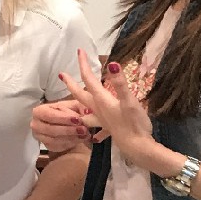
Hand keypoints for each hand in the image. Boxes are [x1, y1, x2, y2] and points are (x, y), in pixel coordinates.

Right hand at [31, 98, 102, 152]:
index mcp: (39, 111)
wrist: (67, 124)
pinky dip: (71, 143)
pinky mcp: (47, 146)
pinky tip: (81, 139)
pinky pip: (58, 147)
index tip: (79, 119)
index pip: (49, 115)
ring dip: (71, 138)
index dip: (64, 118)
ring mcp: (40, 137)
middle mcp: (36, 125)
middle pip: (51, 129)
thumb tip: (88, 112)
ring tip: (85, 134)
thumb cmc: (69, 112)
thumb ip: (81, 107)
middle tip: (84, 129)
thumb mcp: (74, 105)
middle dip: (69, 130)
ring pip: (55, 140)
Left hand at [60, 49, 161, 170]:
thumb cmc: (134, 124)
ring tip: (72, 104)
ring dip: (77, 106)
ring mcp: (103, 121)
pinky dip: (95, 128)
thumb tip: (112, 65)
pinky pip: (98, 127)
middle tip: (62, 75)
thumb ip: (120, 84)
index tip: (79, 51)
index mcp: (101, 100)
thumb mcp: (130, 101)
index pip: (89, 79)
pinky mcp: (110, 129)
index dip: (84, 64)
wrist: (138, 148)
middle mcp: (98, 110)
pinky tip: (95, 134)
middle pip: (80, 94)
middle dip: (71, 83)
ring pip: (85, 112)